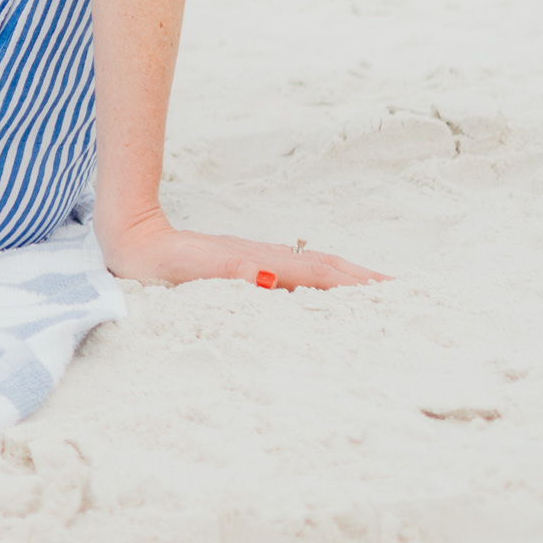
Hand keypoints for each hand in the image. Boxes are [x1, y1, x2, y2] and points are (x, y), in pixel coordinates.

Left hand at [96, 209, 386, 289]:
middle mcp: (269, 261)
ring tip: (387, 296)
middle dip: (369, 284)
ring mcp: (263, 262)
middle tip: (409, 298)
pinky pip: (303, 276)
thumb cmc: (162, 266)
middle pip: (329, 269)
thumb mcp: (194, 271)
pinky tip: (338, 296)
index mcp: (262, 264)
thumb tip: (264, 274)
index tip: (393, 294)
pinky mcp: (253, 268)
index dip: (357, 285)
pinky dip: (331, 283)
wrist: (134, 244)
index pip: (321, 274)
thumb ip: (231, 271)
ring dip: (354, 283)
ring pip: (319, 270)